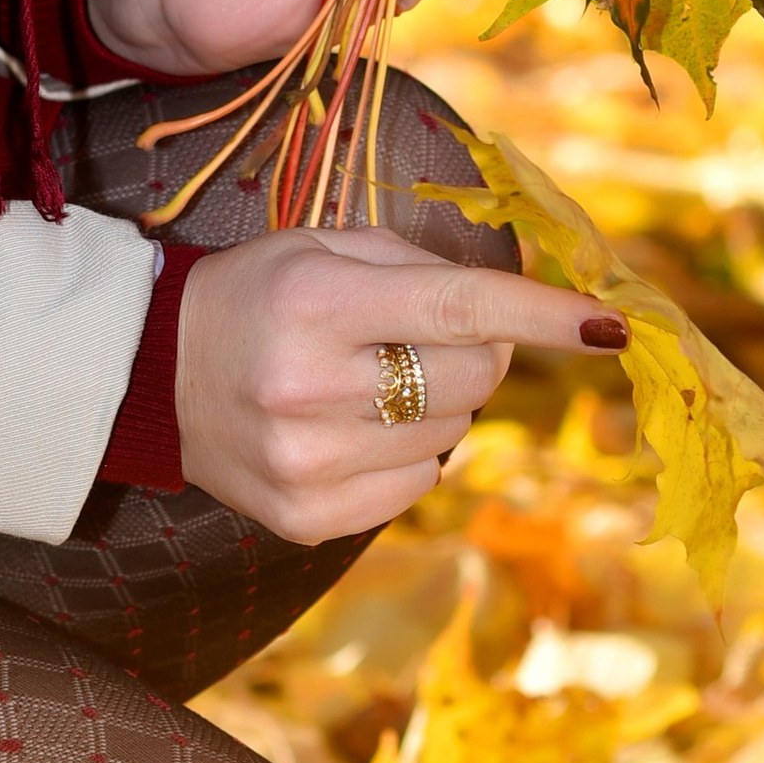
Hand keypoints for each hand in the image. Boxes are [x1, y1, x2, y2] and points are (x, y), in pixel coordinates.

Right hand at [174, 220, 623, 541]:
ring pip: (450, 438)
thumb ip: (420, 267)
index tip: (610, 326)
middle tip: (428, 335)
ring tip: (371, 381)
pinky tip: (354, 428)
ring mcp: (309, 462)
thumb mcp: (323, 246)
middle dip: (477, 352)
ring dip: (436, 405)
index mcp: (319, 302)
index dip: (541, 317)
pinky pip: (416, 488)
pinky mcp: (307, 516)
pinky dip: (407, 456)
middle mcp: (313, 387)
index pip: (458, 308)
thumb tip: (516, 310)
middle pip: (469, 379)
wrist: (153, 372)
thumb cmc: (256, 293)